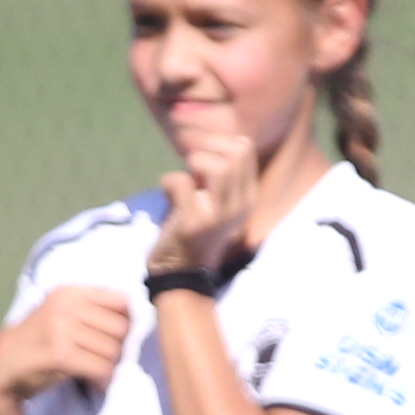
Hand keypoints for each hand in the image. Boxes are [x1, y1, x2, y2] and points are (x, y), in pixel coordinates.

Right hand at [0, 284, 131, 414]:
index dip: (126, 323)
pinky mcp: (59, 354)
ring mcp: (61, 329)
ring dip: (110, 367)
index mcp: (69, 292)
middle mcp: (65, 306)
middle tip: (106, 360)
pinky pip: (100, 367)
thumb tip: (134, 321)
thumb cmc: (35, 343)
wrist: (0, 367)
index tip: (115, 339)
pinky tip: (95, 383)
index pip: (120, 302)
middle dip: (119, 348)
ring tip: (98, 373)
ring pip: (113, 350)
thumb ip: (90, 311)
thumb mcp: (58, 314)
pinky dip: (102, 380)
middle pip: (120, 328)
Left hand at [152, 109, 260, 276]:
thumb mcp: (213, 201)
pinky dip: (167, 181)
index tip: (200, 155)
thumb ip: (214, 174)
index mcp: (247, 196)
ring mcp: (219, 215)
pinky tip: (167, 194)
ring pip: (219, 165)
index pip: (245, 147)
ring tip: (185, 180)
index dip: (219, 141)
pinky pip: (181, 182)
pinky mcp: (194, 224)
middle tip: (192, 164)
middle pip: (238, 150)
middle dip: (208, 146)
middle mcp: (240, 205)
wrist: (180, 275)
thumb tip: (199, 139)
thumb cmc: (192, 232)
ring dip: (193, 163)